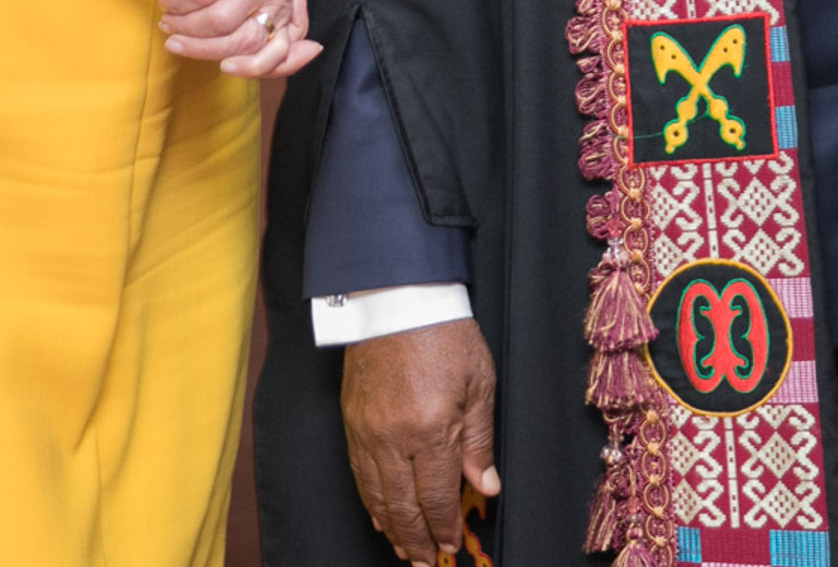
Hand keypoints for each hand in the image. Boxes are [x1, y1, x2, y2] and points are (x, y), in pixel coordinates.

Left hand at [159, 0, 319, 75]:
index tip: (165, 3)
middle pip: (222, 19)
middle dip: (189, 29)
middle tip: (168, 26)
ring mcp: (279, 5)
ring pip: (244, 42)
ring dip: (207, 50)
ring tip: (178, 44)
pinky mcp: (282, 27)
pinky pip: (274, 56)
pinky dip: (252, 66)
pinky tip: (228, 67)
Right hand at [341, 318, 499, 563]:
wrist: (396, 297)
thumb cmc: (444, 333)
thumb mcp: (479, 383)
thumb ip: (479, 441)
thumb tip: (486, 487)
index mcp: (431, 430)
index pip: (436, 497)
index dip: (444, 527)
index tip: (450, 545)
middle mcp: (393, 438)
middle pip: (402, 506)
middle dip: (416, 539)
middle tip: (426, 562)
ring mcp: (367, 432)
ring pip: (376, 496)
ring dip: (392, 528)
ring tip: (404, 549)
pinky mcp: (351, 422)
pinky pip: (359, 474)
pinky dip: (370, 501)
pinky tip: (380, 514)